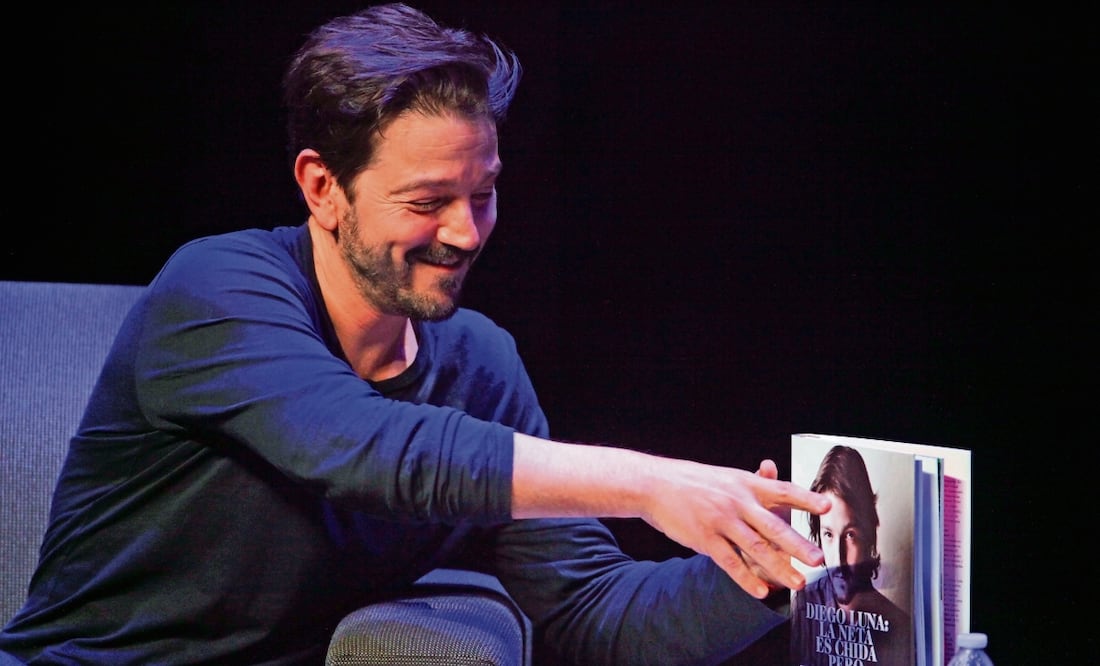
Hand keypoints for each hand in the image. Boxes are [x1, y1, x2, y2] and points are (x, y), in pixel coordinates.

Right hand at [640, 457, 828, 598]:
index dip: (805, 499)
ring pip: (755, 547)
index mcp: (745, 484)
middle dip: (798, 544)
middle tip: (818, 559)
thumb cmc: (691, 481)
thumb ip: (750, 480)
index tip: (827, 507)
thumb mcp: (724, 476)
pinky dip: (747, 579)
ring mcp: (720, 521)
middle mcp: (736, 501)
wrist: (654, 484)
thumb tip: (772, 469)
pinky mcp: (704, 538)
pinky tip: (761, 591)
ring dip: (779, 567)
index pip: (782, 490)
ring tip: (798, 583)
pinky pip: (730, 562)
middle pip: (773, 525)